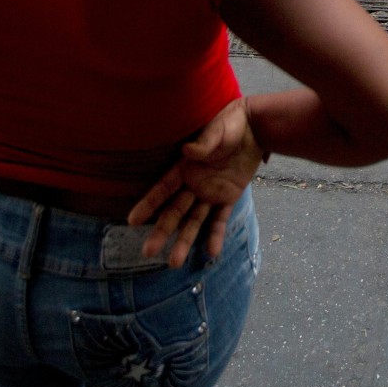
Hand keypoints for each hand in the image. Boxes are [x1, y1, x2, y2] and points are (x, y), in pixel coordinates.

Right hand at [128, 98, 262, 265]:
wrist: (256, 127)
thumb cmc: (230, 123)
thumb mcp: (217, 130)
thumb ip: (204, 143)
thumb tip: (187, 151)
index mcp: (186, 167)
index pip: (163, 189)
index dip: (148, 204)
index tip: (131, 221)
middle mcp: (194, 184)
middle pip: (174, 212)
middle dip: (161, 231)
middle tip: (147, 252)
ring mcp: (211, 192)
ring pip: (194, 221)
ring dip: (184, 241)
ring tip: (174, 263)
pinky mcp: (229, 197)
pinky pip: (220, 219)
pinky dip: (216, 236)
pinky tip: (211, 253)